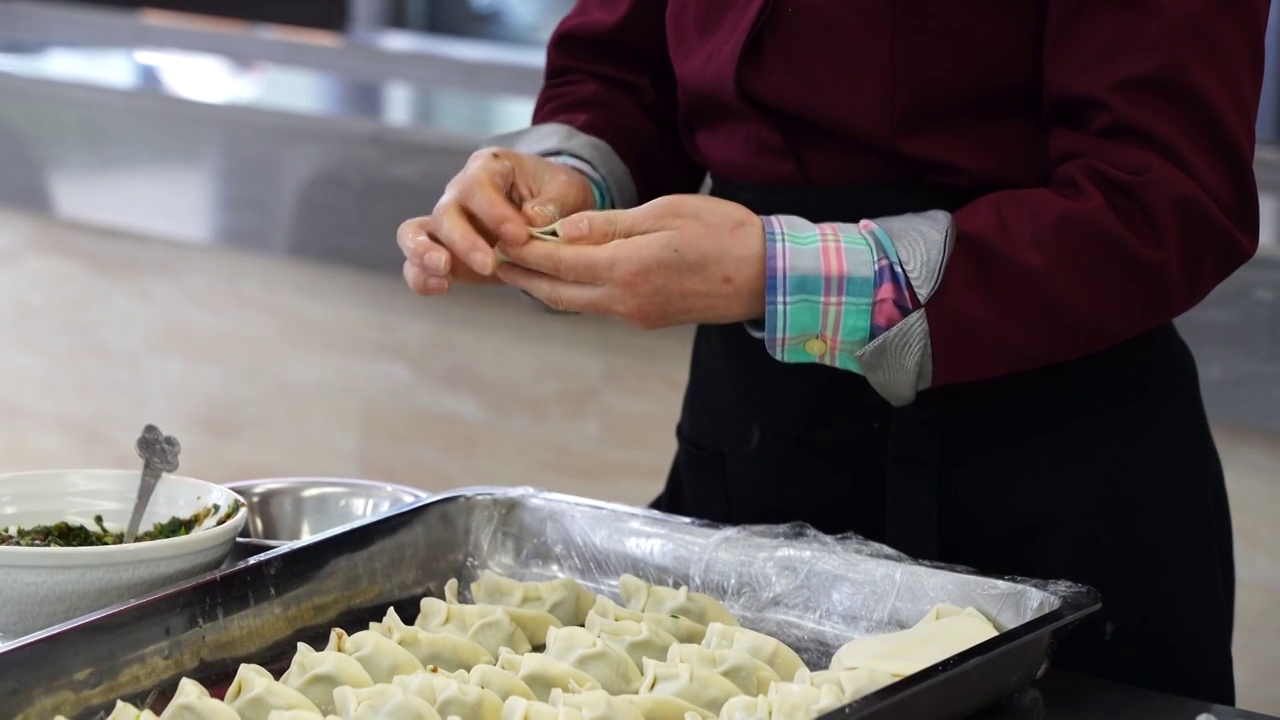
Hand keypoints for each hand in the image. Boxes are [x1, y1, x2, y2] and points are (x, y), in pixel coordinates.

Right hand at [397, 148, 594, 294]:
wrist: (551, 211)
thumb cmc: (556, 194)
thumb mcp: (567, 190)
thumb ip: (553, 203)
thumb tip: (532, 219)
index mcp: (488, 168)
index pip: (478, 186)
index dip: (494, 212)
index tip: (520, 236)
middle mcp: (459, 193)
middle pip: (445, 212)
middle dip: (464, 241)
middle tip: (489, 265)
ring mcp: (446, 223)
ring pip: (415, 233)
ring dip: (424, 254)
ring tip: (444, 272)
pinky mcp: (444, 251)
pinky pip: (417, 263)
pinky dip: (421, 277)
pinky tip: (440, 288)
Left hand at [494, 195, 765, 328]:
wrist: (767, 276)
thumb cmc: (723, 232)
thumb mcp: (664, 213)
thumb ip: (610, 225)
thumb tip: (563, 230)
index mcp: (627, 269)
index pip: (559, 260)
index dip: (525, 251)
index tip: (499, 238)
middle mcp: (625, 300)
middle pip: (558, 292)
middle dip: (524, 276)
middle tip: (493, 262)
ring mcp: (637, 314)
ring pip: (577, 303)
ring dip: (546, 288)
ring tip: (521, 271)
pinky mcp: (649, 318)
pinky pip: (600, 306)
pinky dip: (575, 292)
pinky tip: (568, 278)